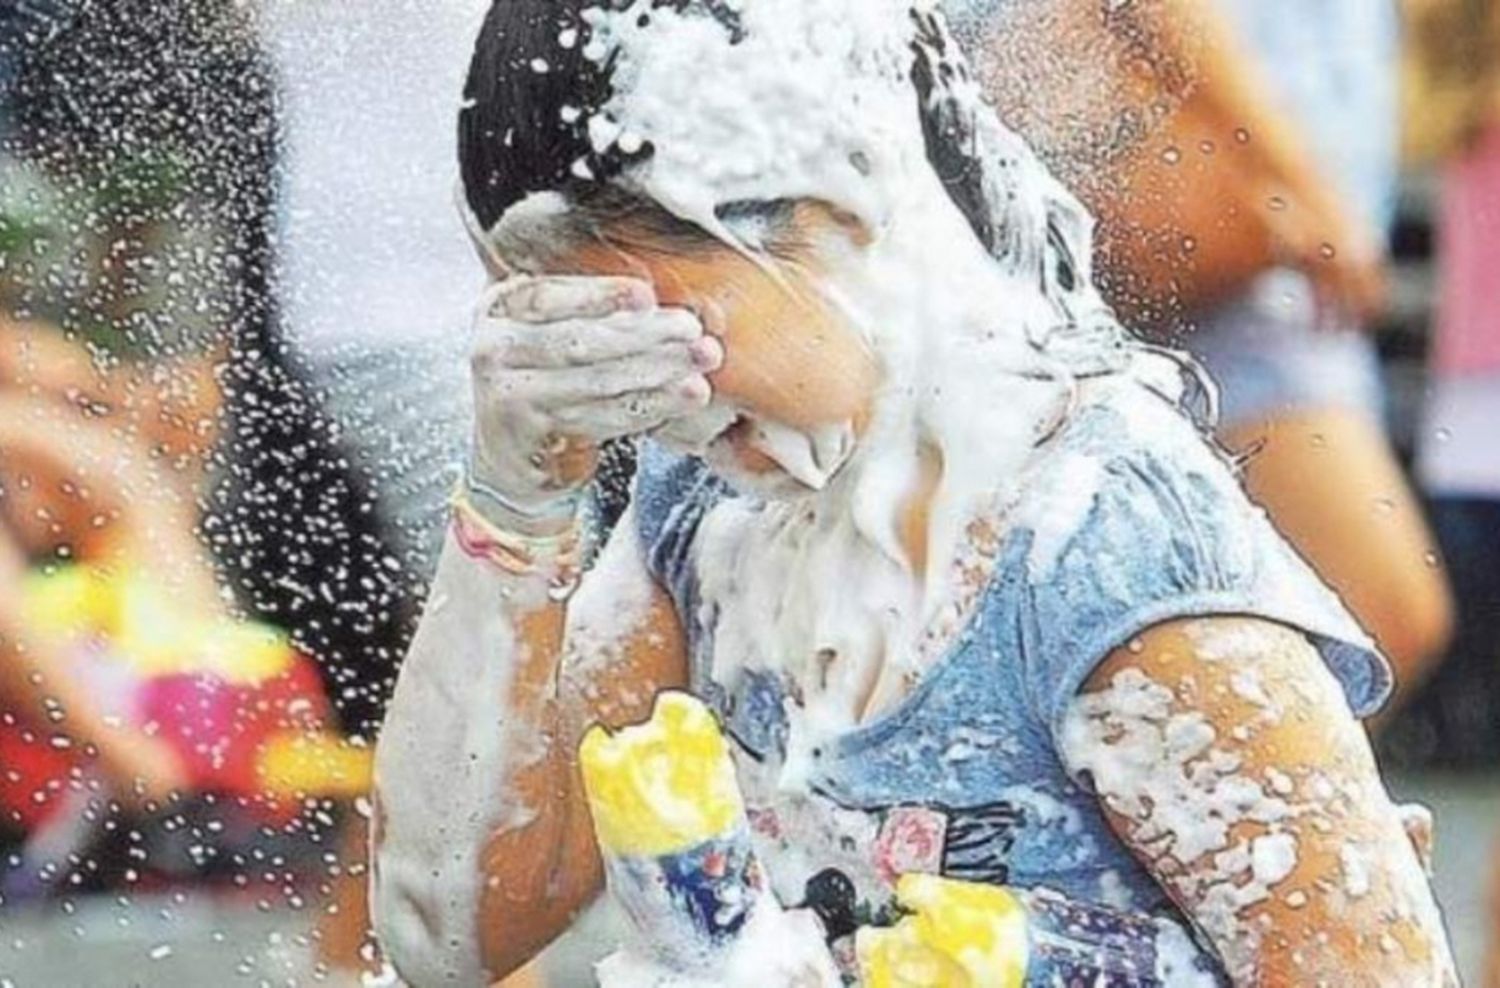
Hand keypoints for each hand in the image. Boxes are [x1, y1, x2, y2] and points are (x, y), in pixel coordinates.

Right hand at [467, 276, 722, 531]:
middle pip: (580, 340)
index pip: (551, 295)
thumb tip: (665, 305)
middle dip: (645, 335)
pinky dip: (646, 408)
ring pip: (596, 382)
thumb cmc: (543, 382)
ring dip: (656, 373)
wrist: (508, 457)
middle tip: (693, 331)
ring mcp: (507, 395)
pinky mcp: (531, 435)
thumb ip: (589, 315)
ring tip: (700, 365)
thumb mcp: (547, 335)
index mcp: (501, 308)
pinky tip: (680, 398)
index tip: (648, 296)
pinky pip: (600, 419)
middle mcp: (494, 348)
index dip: (601, 295)